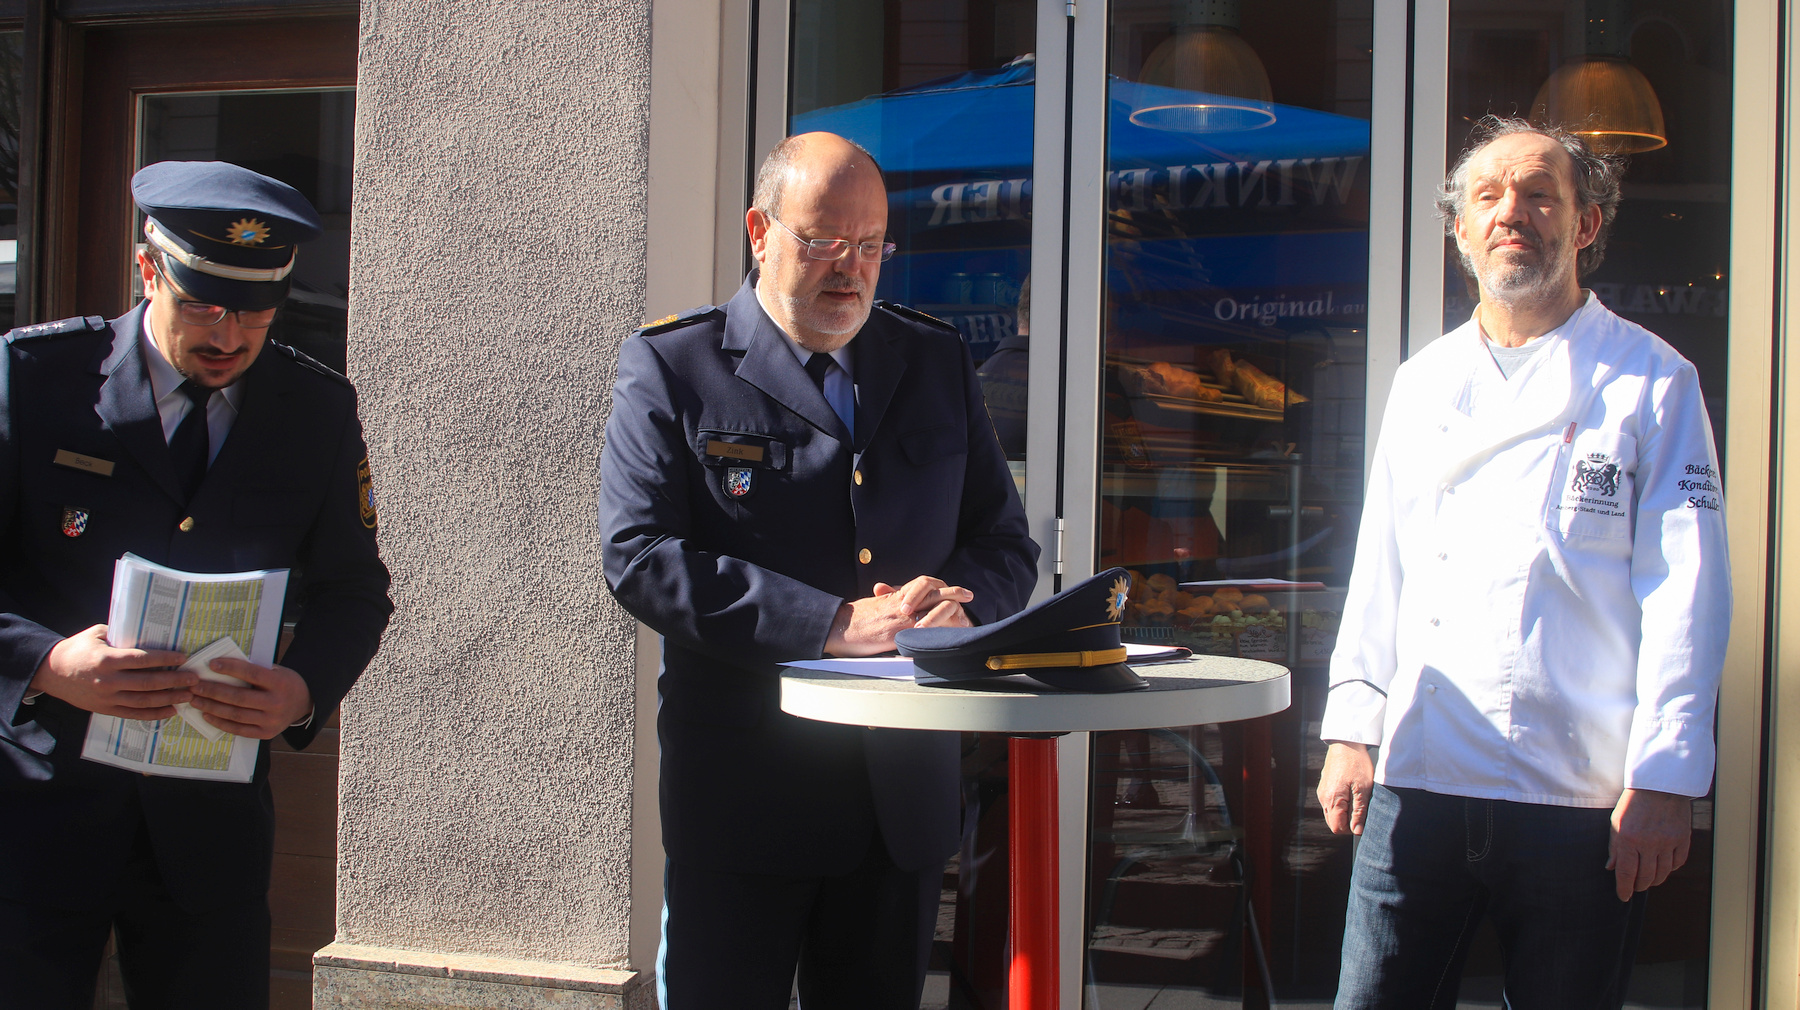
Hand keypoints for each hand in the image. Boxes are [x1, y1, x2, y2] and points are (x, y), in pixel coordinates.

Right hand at [28, 625, 193, 718]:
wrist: (52, 673)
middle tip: (194, 678)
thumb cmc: (78, 649)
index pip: (141, 659)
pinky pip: (134, 714)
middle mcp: (108, 681)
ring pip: (143, 701)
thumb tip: (151, 630)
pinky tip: (171, 711)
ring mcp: (107, 697)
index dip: (164, 658)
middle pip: (147, 683)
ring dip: (169, 699)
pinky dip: (154, 714)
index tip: (183, 656)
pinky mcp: (106, 709)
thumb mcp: (97, 634)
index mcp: (106, 659)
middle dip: (174, 681)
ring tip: (188, 695)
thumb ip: (122, 634)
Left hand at [188, 657, 313, 739]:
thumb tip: (222, 667)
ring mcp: (271, 721)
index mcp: (280, 684)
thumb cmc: (284, 683)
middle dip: (213, 691)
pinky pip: (238, 729)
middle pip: (239, 697)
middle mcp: (276, 703)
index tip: (212, 664)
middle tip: (195, 686)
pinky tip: (207, 715)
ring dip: (212, 707)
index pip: (252, 674)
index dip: (231, 668)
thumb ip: (254, 670)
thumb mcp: (276, 671)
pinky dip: (220, 723)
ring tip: (195, 700)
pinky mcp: (265, 733)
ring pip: (235, 714)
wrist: (304, 703)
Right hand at [824, 576, 974, 655]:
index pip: (921, 585)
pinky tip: (949, 631)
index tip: (952, 590)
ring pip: (930, 604)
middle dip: (952, 592)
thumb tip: (899, 609)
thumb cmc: (852, 620)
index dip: (939, 586)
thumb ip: (887, 605)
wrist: (837, 626)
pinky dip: (937, 627)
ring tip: (965, 611)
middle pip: (931, 590)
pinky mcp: (896, 632)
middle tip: (968, 595)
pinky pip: (921, 627)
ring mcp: (898, 617)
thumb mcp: (873, 608)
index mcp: (893, 596)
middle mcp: (899, 603)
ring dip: (950, 607)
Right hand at [1317, 741, 1374, 835]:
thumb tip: (1357, 831)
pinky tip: (1351, 792)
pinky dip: (1340, 804)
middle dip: (1347, 822)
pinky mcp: (1324, 786)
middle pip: (1333, 822)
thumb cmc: (1356, 763)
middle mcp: (1323, 798)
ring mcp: (1322, 792)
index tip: (1363, 820)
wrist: (1346, 742)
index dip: (1351, 829)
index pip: (1337, 828)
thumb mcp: (1364, 788)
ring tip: (1357, 799)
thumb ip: (1359, 811)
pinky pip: (1330, 803)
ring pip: (1331, 813)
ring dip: (1344, 813)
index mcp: (1332, 800)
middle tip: (1362, 810)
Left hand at [1607, 788, 1691, 901]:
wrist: (1658, 785)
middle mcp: (1649, 844)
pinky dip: (1670, 869)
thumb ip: (1614, 847)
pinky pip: (1678, 863)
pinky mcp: (1683, 839)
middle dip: (1639, 886)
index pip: (1626, 874)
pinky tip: (1664, 867)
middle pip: (1646, 877)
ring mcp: (1668, 842)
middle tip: (1635, 887)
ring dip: (1654, 880)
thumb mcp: (1616, 822)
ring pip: (1663, 874)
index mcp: (1628, 839)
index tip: (1623, 897)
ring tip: (1648, 879)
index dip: (1624, 889)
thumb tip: (1611, 868)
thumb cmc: (1633, 803)